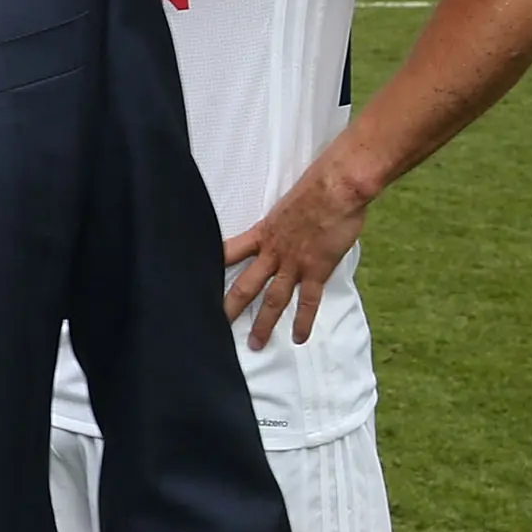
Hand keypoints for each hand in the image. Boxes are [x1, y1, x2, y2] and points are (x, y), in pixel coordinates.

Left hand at [222, 154, 375, 350]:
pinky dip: (304, 321)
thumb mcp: (287, 204)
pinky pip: (308, 301)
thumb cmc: (316, 187)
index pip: (227, 252)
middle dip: (229, 308)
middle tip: (214, 328)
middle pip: (244, 285)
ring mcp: (294, 263)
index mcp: (262, 233)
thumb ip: (282, 221)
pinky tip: (299, 338)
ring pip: (273, 299)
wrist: (336, 187)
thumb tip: (285, 225)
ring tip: (255, 344)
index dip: (211, 267)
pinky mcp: (317, 269)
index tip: (195, 282)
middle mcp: (272, 252)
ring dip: (264, 323)